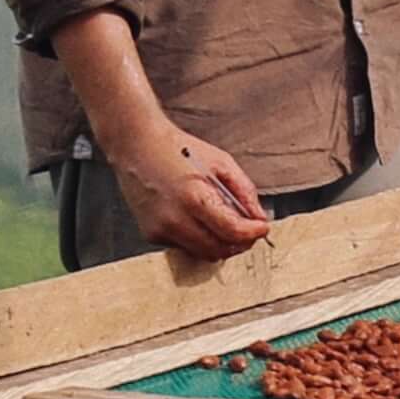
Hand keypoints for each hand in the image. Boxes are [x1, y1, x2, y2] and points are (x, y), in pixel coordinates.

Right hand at [112, 123, 274, 257]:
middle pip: (219, 249)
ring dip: (219, 243)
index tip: (262, 228)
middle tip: (247, 229)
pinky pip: (185, 246)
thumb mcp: (220, 161)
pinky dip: (198, 238)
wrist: (137, 145)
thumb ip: (244, 191)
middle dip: (239, 242)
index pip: (232, 231)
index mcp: (194, 197)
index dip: (253, 233)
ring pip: (203, 253)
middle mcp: (175, 219)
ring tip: (222, 220)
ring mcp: (161, 230)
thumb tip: (258, 217)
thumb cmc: (177, 149)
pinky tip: (195, 216)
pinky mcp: (152, 235)